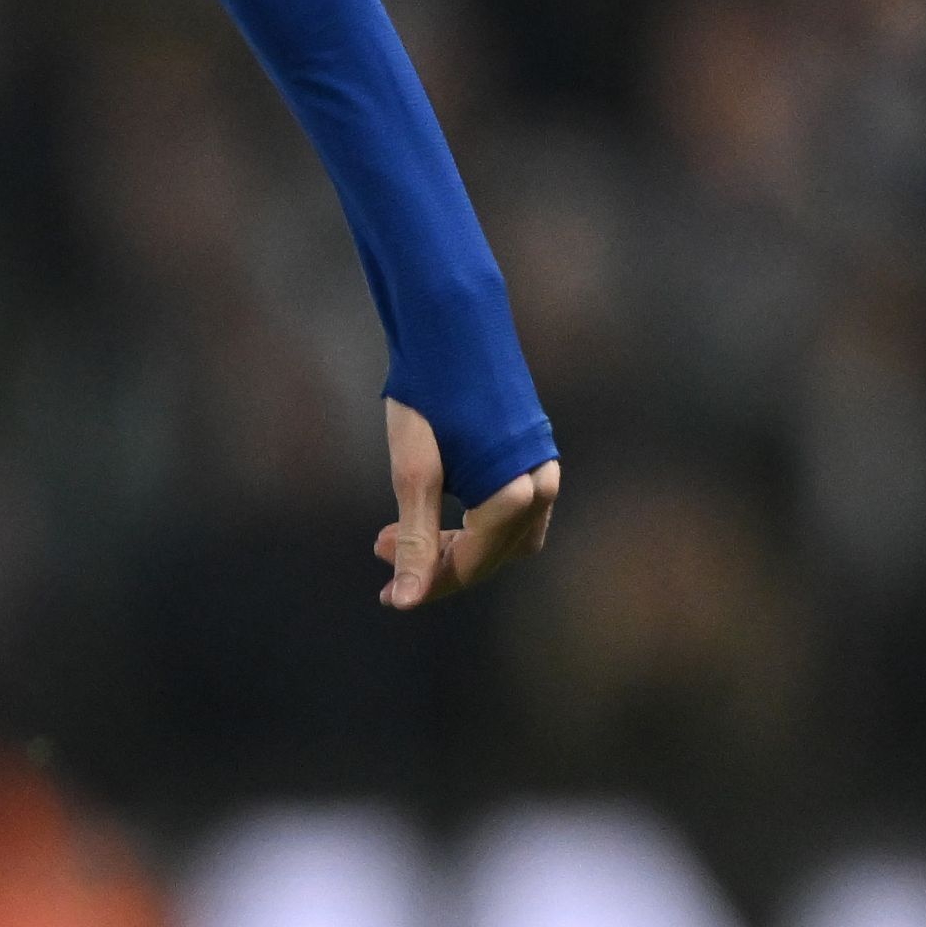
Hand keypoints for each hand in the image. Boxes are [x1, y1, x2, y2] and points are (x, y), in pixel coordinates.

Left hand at [375, 400, 559, 609]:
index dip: (425, 584)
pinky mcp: (534, 454)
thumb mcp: (413, 472)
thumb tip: (405, 602)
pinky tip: (439, 509)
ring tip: (402, 532)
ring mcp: (543, 469)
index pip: (472, 565)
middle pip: (490, 556)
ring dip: (457, 544)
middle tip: (382, 547)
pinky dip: (476, 523)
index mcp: (515, 494)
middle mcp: (540, 485)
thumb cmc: (430, 393)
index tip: (384, 594)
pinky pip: (513, 512)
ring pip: (504, 537)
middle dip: (435, 562)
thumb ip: (415, 539)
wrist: (455, 324)